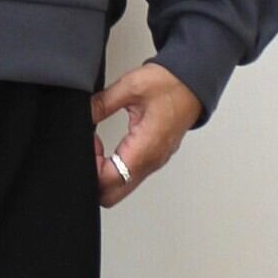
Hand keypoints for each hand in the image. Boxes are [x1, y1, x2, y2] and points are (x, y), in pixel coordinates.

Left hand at [91, 63, 200, 206]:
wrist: (194, 82)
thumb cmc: (171, 85)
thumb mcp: (130, 87)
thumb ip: (102, 103)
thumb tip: (83, 114)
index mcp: (145, 149)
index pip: (107, 182)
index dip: (90, 168)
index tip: (89, 145)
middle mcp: (150, 162)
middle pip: (112, 195)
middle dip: (94, 178)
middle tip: (91, 151)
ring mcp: (153, 163)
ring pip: (120, 188)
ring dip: (104, 174)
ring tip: (99, 148)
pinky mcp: (154, 159)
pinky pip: (128, 176)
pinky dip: (114, 169)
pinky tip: (109, 150)